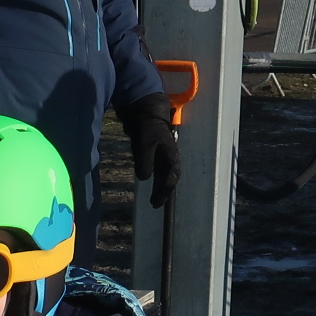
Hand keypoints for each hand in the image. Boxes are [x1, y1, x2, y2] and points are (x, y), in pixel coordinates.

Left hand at [120, 93, 180, 209]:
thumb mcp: (143, 144)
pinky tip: (151, 184)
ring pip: (165, 175)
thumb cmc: (147, 126)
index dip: (164, 190)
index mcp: (170, 154)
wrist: (145, 111)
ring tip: (154, 199)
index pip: (171, 177)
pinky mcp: (157, 153)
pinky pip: (159, 170)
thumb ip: (145, 161)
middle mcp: (170, 156)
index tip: (156, 201)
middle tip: (155, 204)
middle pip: (170, 178)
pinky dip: (157, 179)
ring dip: (161, 187)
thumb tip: (145, 178)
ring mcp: (164, 154)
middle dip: (164, 192)